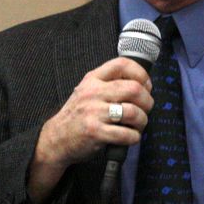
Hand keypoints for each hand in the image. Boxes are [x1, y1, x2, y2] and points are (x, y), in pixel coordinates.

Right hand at [28, 57, 152, 202]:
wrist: (56, 139)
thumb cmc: (78, 116)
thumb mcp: (87, 91)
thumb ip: (109, 83)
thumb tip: (142, 83)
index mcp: (93, 79)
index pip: (122, 64)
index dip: (141, 73)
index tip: (146, 85)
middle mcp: (93, 93)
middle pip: (133, 89)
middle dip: (147, 101)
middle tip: (146, 108)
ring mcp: (93, 112)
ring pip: (133, 112)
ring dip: (142, 121)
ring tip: (138, 125)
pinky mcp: (95, 132)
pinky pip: (126, 134)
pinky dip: (134, 137)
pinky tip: (130, 137)